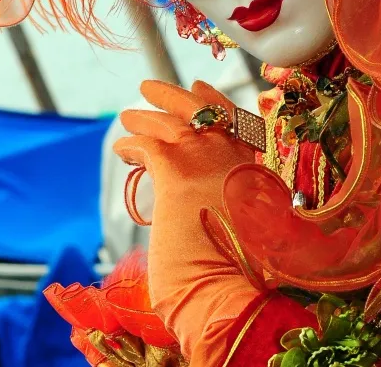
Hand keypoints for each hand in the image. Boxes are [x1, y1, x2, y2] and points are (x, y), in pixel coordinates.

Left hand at [113, 80, 259, 363]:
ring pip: (172, 121)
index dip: (218, 104)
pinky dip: (133, 144)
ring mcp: (208, 160)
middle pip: (205, 111)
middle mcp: (237, 160)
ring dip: (146, 116)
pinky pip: (148, 145)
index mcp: (258, 175)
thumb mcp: (250, 237)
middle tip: (152, 88)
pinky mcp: (176, 170)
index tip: (202, 88)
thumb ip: (238, 213)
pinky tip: (122, 148)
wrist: (233, 292)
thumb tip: (219, 212)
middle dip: (176, 96)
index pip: (239, 124)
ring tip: (128, 115)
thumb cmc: (241, 283)